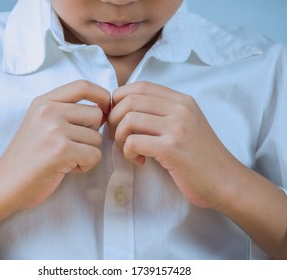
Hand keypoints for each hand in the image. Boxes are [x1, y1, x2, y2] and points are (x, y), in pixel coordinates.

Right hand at [0, 80, 110, 209]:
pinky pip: (94, 155)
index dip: (101, 95)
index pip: (83, 86)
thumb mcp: (41, 124)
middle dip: (91, 133)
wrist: (5, 184)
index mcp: (44, 102)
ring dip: (87, 152)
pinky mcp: (61, 150)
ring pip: (97, 138)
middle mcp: (49, 111)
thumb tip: (103, 110)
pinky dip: (85, 166)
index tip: (106, 109)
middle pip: (96, 114)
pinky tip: (67, 168)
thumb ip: (66, 112)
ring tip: (65, 159)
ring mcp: (54, 130)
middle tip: (72, 147)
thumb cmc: (28, 157)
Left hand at [108, 81, 241, 209]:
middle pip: (129, 100)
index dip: (120, 100)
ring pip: (128, 119)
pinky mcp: (172, 148)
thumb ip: (161, 113)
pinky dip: (128, 152)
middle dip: (114, 119)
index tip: (118, 119)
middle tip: (119, 137)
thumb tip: (123, 109)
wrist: (225, 181)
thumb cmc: (200, 156)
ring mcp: (178, 127)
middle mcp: (180, 108)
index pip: (140, 86)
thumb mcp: (185, 125)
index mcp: (181, 100)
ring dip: (120, 137)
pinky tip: (139, 161)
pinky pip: (134, 141)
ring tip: (130, 150)